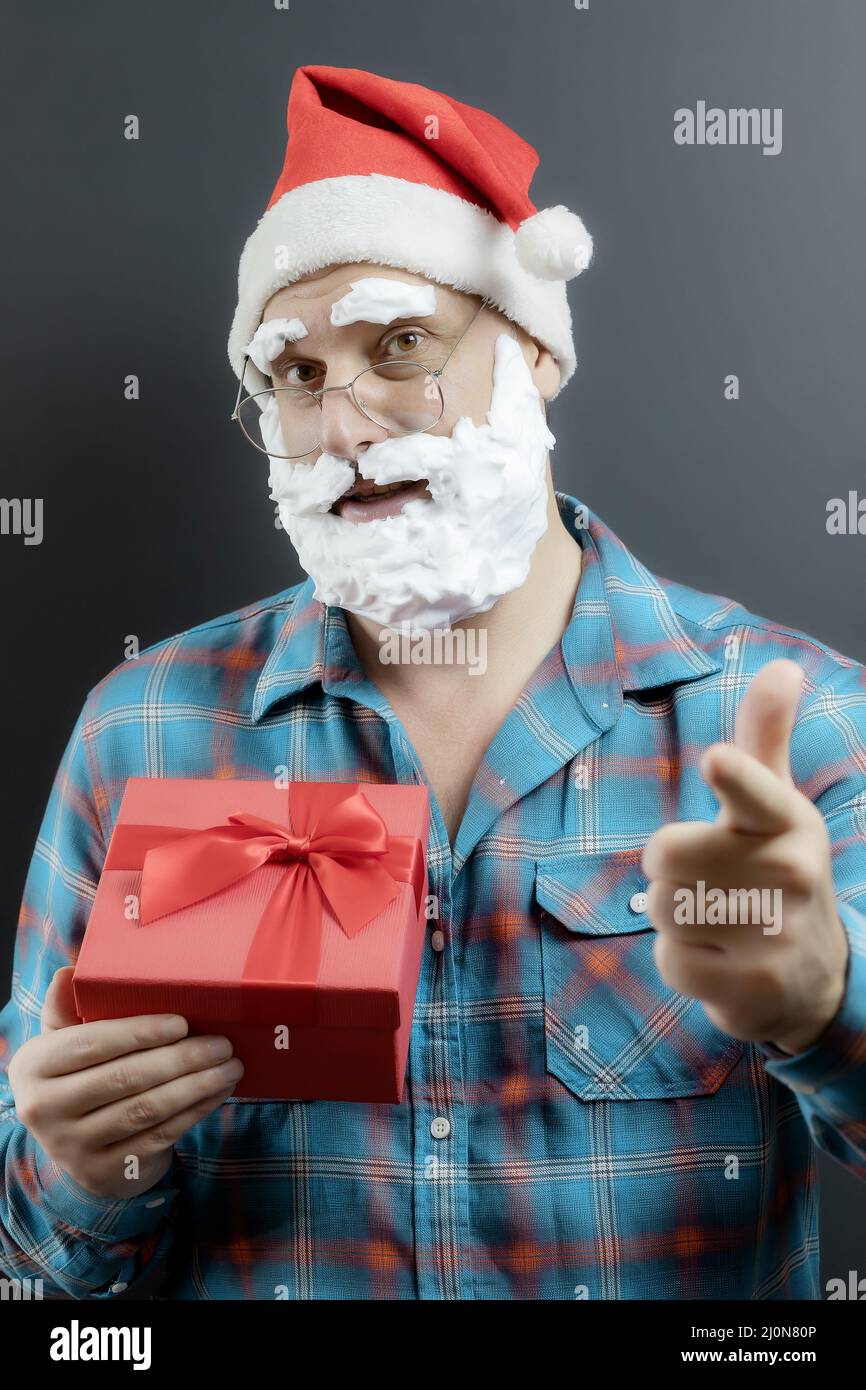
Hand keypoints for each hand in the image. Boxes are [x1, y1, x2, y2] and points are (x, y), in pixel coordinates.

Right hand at [7, 966, 243, 1198]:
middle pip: (124, 1078)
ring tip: (230, 1066)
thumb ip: (67, 1008)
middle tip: (222, 1043)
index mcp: (33, 1067)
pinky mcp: (106, 1173)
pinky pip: (160, 1136)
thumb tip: (71, 970)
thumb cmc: (79, 1077)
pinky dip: (196, 1111)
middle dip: (181, 1058)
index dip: (139, 1032)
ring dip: (196, 1085)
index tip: (181, 1023)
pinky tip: (219, 1092)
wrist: (77, 1149)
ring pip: (146, 1109)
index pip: (91, 1044)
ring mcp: (73, 1147)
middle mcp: (44, 1110)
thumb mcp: (63, 1044)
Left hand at [641, 659, 848, 1054]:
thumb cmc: (778, 872)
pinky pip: (669, 961)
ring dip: (673, 918)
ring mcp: (773, 936)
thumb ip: (765, 739)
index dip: (734, 777)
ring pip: (661, 909)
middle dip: (669, 869)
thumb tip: (781, 666)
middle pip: (665, 855)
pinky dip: (680, 962)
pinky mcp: (751, 989)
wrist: (815, 977)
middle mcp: (789, 877)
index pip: (757, 793)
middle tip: (709, 881)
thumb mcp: (776, 807)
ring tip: (718, 922)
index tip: (717, 760)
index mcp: (787, 824)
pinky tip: (719, 961)